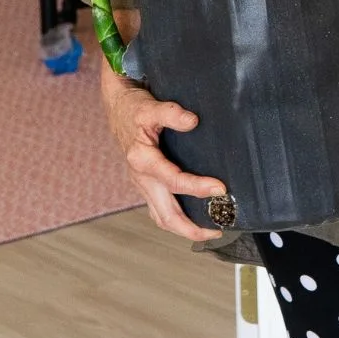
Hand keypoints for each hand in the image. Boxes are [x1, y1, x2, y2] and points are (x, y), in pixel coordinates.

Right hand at [101, 64, 227, 241]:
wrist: (119, 110)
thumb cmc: (134, 109)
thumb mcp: (151, 106)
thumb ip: (171, 113)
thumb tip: (192, 121)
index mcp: (142, 159)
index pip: (173, 181)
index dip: (197, 187)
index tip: (220, 188)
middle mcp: (141, 178)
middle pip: (165, 215)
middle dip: (191, 228)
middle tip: (217, 231)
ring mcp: (143, 184)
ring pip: (161, 217)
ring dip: (184, 228)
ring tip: (209, 230)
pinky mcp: (146, 185)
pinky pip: (160, 209)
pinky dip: (176, 219)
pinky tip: (193, 217)